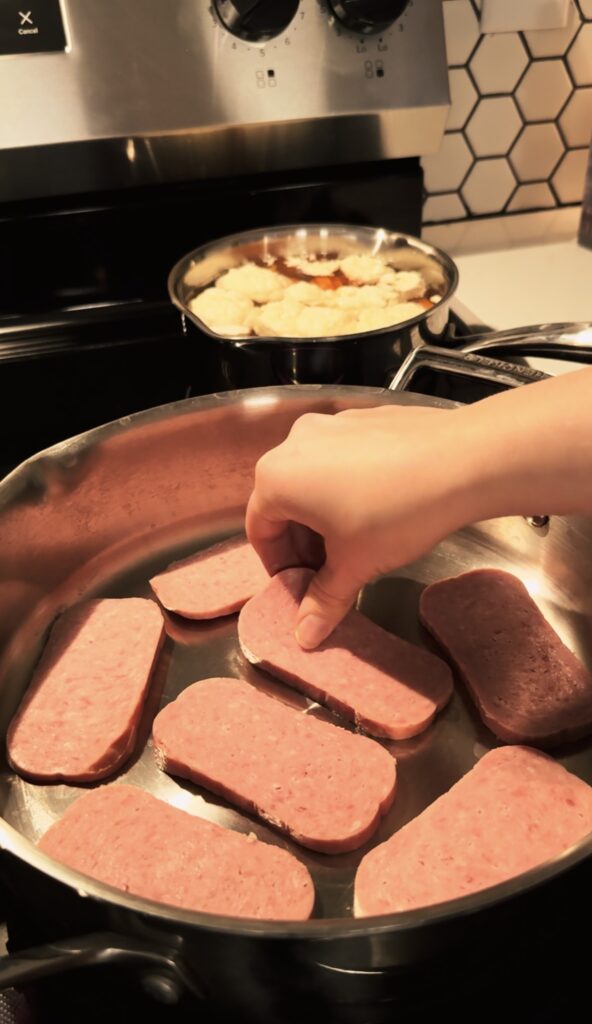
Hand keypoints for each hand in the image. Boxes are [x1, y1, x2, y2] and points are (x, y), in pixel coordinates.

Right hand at [246, 404, 468, 647]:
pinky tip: (383, 509)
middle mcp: (295, 443)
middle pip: (284, 502)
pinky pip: (342, 459)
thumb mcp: (355, 564)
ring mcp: (331, 424)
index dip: (279, 566)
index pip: (260, 531)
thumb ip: (323, 600)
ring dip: (325, 516)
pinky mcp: (364, 418)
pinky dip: (348, 487)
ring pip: (314, 479)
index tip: (302, 587)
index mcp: (277, 478)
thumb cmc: (396, 513)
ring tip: (357, 543)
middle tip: (330, 573)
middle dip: (303, 542)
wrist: (462, 461)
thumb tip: (305, 636)